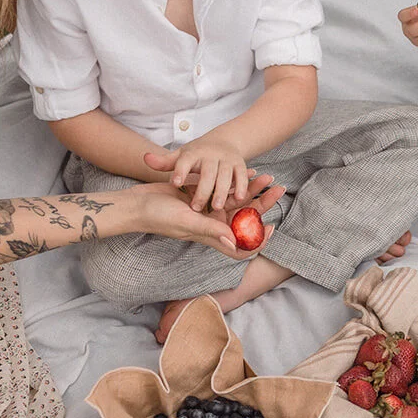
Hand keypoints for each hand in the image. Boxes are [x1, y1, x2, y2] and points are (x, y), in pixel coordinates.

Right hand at [127, 175, 285, 258]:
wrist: (138, 202)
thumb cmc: (158, 216)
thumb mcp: (186, 222)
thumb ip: (210, 230)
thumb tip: (236, 242)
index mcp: (211, 235)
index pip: (240, 247)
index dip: (258, 241)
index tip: (271, 227)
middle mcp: (212, 224)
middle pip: (244, 219)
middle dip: (263, 205)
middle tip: (279, 189)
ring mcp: (207, 209)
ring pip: (237, 201)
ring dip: (253, 190)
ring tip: (268, 176)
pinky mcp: (202, 195)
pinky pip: (224, 188)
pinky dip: (236, 181)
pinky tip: (248, 170)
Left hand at [145, 137, 249, 211]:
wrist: (224, 141)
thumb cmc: (197, 154)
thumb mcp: (180, 156)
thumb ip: (164, 162)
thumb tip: (145, 158)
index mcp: (193, 153)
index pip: (184, 160)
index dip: (180, 170)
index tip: (175, 182)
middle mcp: (210, 154)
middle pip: (206, 172)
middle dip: (202, 189)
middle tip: (196, 208)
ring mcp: (226, 159)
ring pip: (225, 175)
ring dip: (222, 191)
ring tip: (216, 207)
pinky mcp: (239, 164)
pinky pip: (241, 175)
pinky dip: (242, 186)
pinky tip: (239, 199)